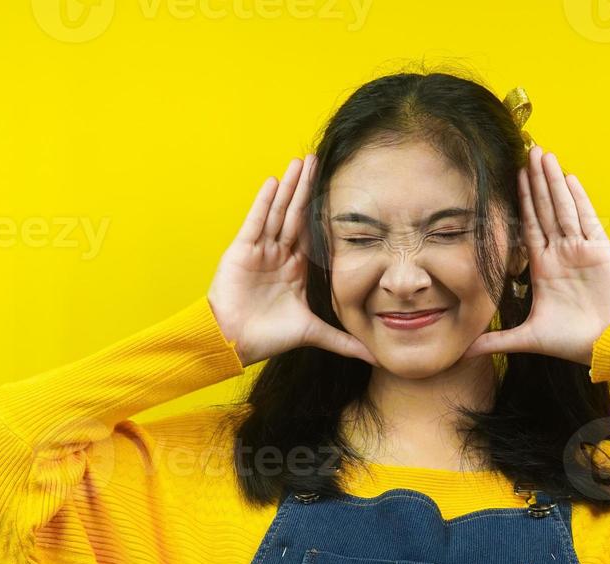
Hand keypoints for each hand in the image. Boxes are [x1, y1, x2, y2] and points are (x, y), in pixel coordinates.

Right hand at [206, 155, 377, 367]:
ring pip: (277, 213)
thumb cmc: (269, 338)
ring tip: (300, 162)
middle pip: (295, 215)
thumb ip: (343, 341)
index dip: (323, 212)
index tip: (337, 190)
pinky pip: (255, 222)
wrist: (235, 342)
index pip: (312, 234)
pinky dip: (264, 202)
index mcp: (296, 269)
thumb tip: (374, 357)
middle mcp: (278, 256)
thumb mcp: (313, 333)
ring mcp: (260, 251)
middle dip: (307, 189)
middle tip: (318, 161)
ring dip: (289, 188)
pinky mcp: (241, 251)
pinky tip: (274, 182)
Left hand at [462, 145, 609, 365]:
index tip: (514, 177)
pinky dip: (578, 199)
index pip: (530, 227)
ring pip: (564, 208)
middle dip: (536, 182)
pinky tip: (568, 178)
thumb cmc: (572, 343)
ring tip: (543, 155)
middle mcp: (562, 254)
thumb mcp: (528, 339)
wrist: (609, 346)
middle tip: (528, 152)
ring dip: (552, 182)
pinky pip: (587, 219)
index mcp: (544, 269)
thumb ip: (496, 340)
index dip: (523, 202)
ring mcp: (582, 250)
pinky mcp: (601, 251)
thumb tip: (463, 353)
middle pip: (546, 209)